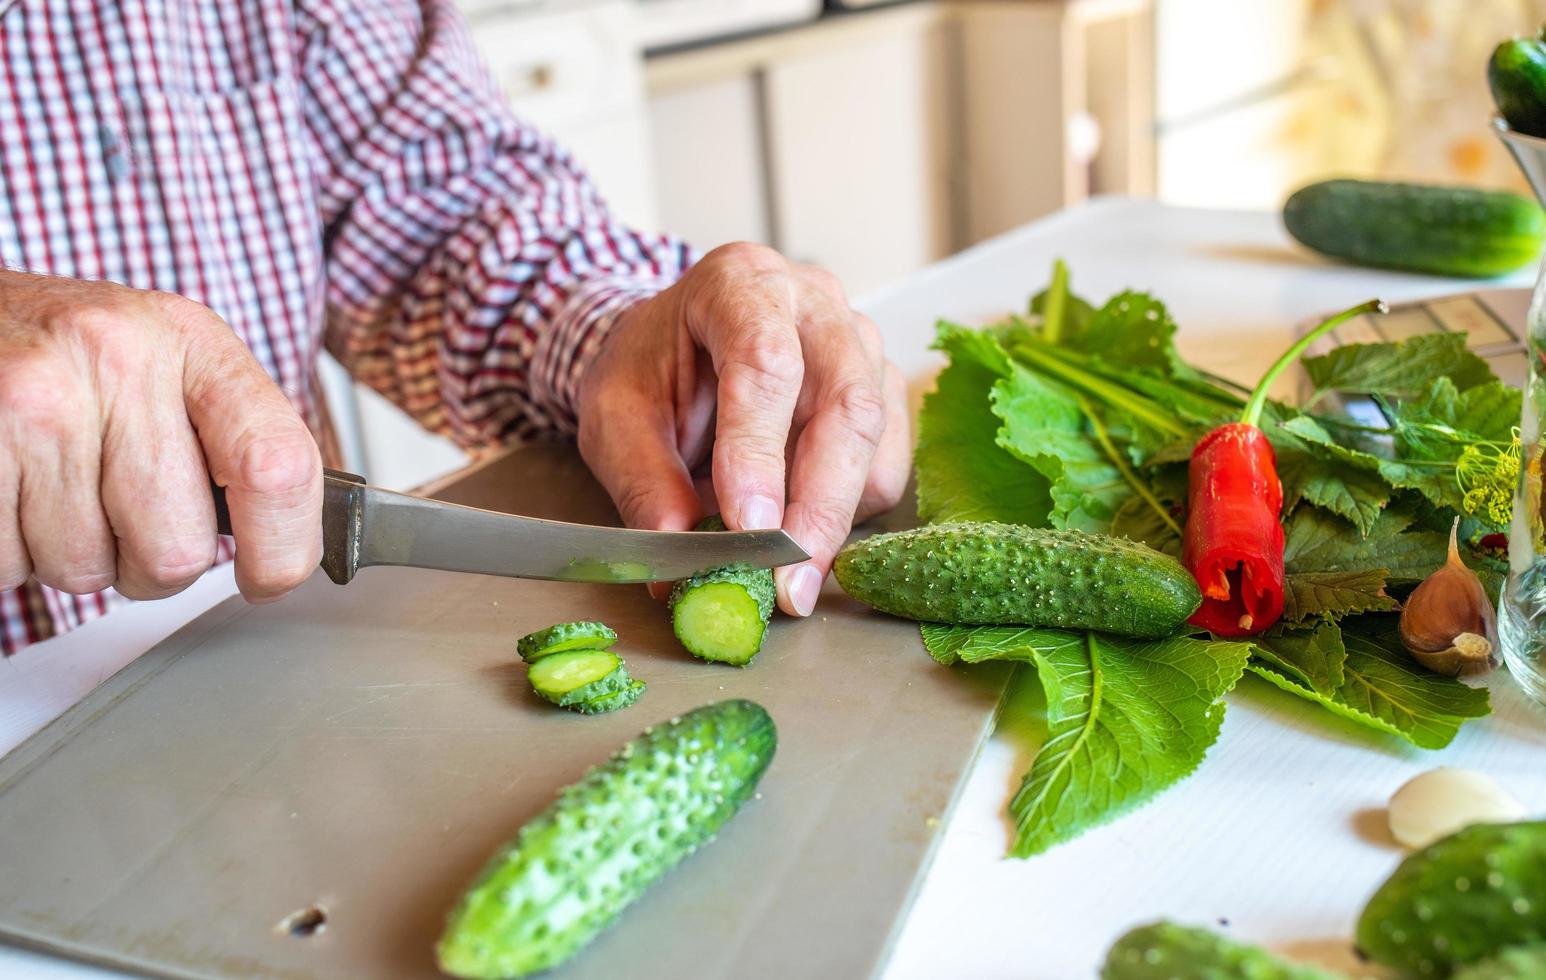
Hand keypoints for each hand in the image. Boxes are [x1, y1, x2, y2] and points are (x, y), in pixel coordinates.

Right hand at [0, 271, 321, 601]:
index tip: (269, 577)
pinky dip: (12, 553)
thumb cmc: (66, 354)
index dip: (283, 548)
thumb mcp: (163, 361)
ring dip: (71, 556)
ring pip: (87, 569)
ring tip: (53, 488)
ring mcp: (39, 398)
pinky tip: (13, 492)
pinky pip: (12, 564)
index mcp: (190, 339)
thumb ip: (231, 438)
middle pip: (177, 548)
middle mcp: (119, 357)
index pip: (277, 466)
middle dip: (147, 561)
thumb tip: (289, 545)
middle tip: (118, 514)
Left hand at [576, 243, 909, 616]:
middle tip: (788, 583)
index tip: (749, 527)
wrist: (676, 344)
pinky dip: (848, 514)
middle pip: (844, 403)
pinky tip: (798, 527)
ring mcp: (860, 343)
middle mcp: (815, 303)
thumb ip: (644, 485)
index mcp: (740, 283)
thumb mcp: (615, 419)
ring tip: (782, 571)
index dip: (759, 451)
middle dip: (819, 506)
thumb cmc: (648, 369)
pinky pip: (885, 466)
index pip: (764, 361)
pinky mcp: (883, 390)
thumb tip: (678, 565)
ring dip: (834, 518)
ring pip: (873, 440)